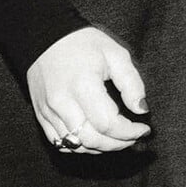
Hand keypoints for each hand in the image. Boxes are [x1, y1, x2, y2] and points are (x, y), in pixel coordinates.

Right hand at [26, 27, 150, 153]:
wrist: (44, 38)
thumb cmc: (83, 43)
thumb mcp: (116, 54)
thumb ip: (131, 83)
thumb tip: (142, 110)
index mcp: (83, 86)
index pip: (107, 124)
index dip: (129, 132)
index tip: (144, 129)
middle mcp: (62, 103)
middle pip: (91, 139)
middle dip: (117, 144)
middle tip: (134, 138)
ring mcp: (49, 112)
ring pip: (75, 145)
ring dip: (100, 148)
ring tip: (118, 139)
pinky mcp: (41, 115)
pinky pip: (59, 142)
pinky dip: (80, 146)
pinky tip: (96, 139)